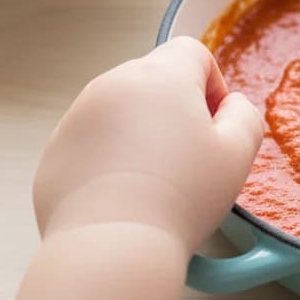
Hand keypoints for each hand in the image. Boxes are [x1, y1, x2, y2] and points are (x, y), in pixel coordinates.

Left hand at [33, 37, 263, 253]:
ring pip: (121, 109)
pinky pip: (92, 140)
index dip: (212, 84)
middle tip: (189, 157)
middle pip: (154, 78)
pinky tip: (124, 195)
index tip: (214, 125)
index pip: (192, 52)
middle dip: (175, 107)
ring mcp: (77, 117)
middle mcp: (112, 84)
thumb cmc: (183, 196)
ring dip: (141, 131)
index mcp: (160, 75)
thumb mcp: (238, 153)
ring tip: (155, 180)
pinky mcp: (54, 150)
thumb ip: (245, 114)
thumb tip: (230, 105)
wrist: (112, 248)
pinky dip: (110, 156)